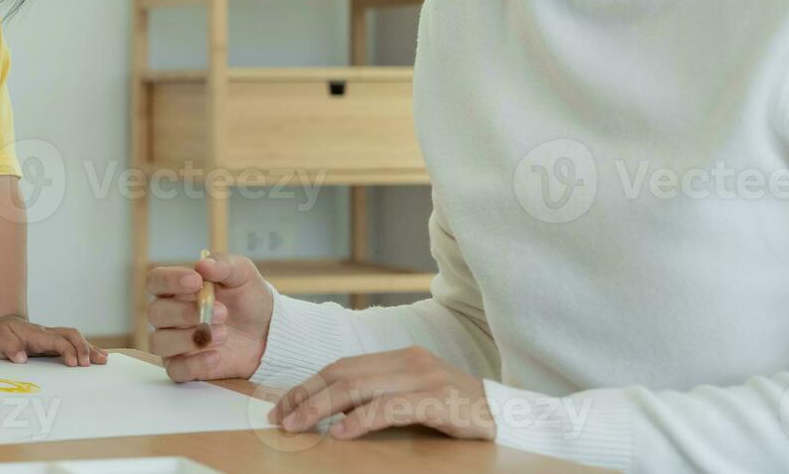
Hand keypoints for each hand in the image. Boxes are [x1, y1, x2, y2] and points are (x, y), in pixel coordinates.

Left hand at [0, 314, 108, 366]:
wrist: (1, 326)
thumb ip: (8, 346)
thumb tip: (21, 357)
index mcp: (35, 334)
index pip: (56, 340)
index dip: (67, 350)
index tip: (74, 364)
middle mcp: (47, 333)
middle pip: (71, 335)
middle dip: (83, 348)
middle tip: (89, 365)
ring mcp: (52, 337)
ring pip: (75, 338)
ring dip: (89, 348)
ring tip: (103, 360)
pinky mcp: (54, 343)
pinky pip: (74, 344)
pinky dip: (88, 349)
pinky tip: (99, 355)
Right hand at [145, 253, 272, 381]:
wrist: (267, 332)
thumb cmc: (248, 298)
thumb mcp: (242, 275)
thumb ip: (223, 265)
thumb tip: (202, 264)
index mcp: (177, 288)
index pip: (155, 281)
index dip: (169, 281)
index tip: (196, 282)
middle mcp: (170, 315)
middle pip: (156, 313)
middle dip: (186, 312)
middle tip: (222, 312)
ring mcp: (174, 342)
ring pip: (159, 342)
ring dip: (188, 339)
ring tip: (223, 334)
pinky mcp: (185, 367)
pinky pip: (175, 369)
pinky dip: (194, 363)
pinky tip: (216, 356)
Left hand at [268, 346, 494, 439]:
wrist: (508, 416)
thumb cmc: (456, 411)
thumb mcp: (413, 396)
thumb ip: (380, 396)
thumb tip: (332, 411)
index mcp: (398, 357)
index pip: (341, 366)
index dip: (308, 384)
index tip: (282, 404)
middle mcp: (407, 361)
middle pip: (342, 373)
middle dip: (306, 395)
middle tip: (280, 417)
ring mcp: (423, 379)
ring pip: (358, 387)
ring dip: (321, 407)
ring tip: (298, 425)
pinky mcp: (437, 401)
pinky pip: (390, 407)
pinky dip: (360, 420)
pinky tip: (341, 432)